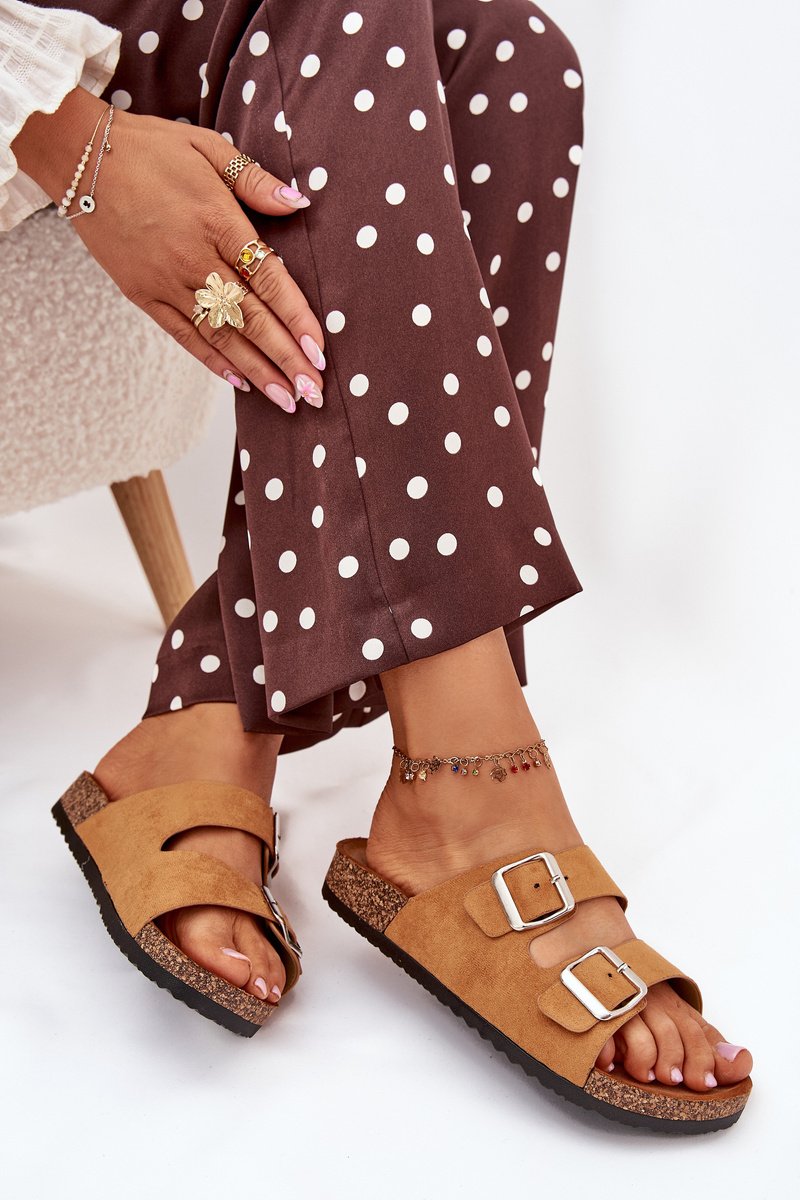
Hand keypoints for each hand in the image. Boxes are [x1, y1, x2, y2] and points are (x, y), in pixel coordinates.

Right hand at [13, 88, 324, 411]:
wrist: (79, 158)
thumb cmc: (149, 148)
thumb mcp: (207, 147)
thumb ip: (255, 180)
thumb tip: (298, 202)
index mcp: (217, 220)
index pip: (268, 278)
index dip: (296, 316)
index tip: (319, 349)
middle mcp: (193, 258)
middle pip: (250, 317)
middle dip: (285, 359)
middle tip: (314, 391)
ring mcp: (166, 281)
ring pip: (220, 336)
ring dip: (257, 371)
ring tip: (287, 400)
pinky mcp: (142, 295)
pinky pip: (184, 335)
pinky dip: (213, 360)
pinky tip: (241, 383)